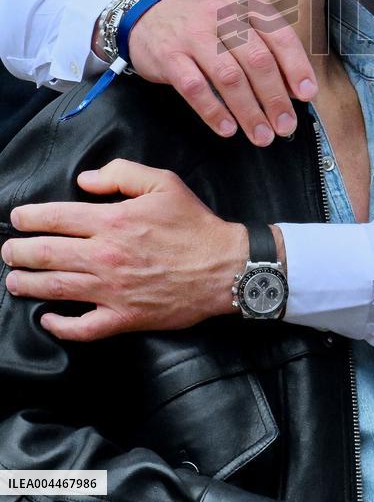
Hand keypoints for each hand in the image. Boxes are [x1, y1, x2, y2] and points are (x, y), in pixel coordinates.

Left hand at [2, 161, 249, 341]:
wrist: (224, 267)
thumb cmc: (194, 224)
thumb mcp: (163, 183)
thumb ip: (121, 173)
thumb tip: (85, 181)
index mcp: (113, 221)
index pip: (56, 218)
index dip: (30, 218)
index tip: (18, 218)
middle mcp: (105, 256)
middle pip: (47, 254)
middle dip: (20, 252)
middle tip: (9, 251)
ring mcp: (112, 290)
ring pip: (56, 289)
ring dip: (28, 284)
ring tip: (14, 280)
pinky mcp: (122, 318)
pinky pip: (82, 327)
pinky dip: (60, 325)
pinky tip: (48, 319)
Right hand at [127, 0, 317, 145]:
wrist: (148, 16)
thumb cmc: (206, 28)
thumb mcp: (239, 24)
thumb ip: (267, 50)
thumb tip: (295, 90)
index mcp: (247, 4)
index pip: (279, 35)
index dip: (296, 67)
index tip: (307, 95)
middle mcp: (222, 15)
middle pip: (256, 60)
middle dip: (275, 98)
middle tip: (285, 126)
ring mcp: (193, 35)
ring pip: (229, 77)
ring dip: (249, 111)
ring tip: (261, 135)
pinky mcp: (169, 56)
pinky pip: (195, 88)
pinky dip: (214, 111)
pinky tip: (227, 129)